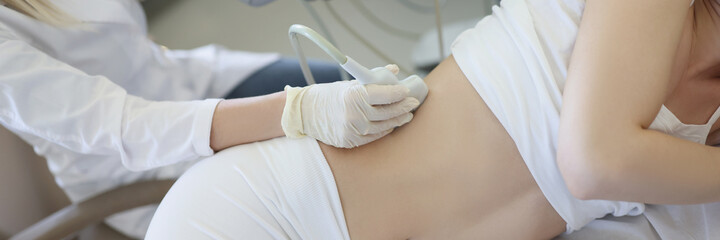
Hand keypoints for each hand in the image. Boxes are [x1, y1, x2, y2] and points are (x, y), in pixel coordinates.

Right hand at [282, 65, 419, 147]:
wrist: (305, 113)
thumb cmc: (328, 96)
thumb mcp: (349, 83)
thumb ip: (372, 78)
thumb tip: (394, 70)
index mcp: (354, 95)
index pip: (383, 94)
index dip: (398, 93)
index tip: (407, 91)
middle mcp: (354, 114)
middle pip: (387, 111)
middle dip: (403, 107)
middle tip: (413, 103)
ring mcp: (352, 130)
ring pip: (383, 126)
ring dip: (397, 120)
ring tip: (407, 115)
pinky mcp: (350, 141)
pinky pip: (374, 136)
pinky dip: (385, 130)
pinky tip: (392, 124)